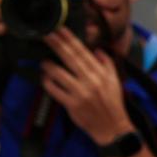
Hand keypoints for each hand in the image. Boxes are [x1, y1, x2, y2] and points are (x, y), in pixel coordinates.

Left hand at [41, 28, 132, 145]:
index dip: (70, 40)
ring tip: (42, 60)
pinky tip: (44, 77)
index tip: (60, 29)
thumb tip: (97, 49)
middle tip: (45, 34)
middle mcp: (90, 81)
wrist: (112, 127)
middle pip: (70, 59)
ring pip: (59, 74)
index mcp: (100, 74)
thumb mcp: (114, 81)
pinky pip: (54, 90)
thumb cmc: (112, 103)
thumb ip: (106, 64)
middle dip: (56, 45)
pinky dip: (47, 82)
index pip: (83, 52)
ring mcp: (80, 93)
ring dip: (48, 65)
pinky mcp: (71, 104)